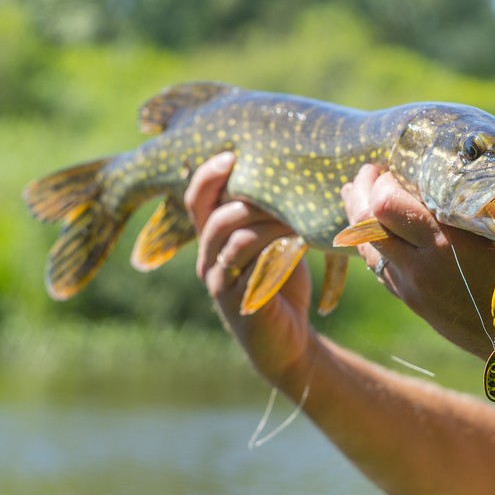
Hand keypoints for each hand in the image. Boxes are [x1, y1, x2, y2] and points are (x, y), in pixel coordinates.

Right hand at [184, 152, 316, 381]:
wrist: (287, 340)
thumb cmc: (283, 283)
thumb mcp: (275, 241)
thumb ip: (269, 213)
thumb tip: (291, 169)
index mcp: (212, 239)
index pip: (197, 200)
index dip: (208, 176)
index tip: (232, 154)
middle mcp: (207, 259)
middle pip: (214, 217)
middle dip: (247, 196)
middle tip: (280, 184)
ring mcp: (219, 283)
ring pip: (231, 239)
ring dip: (265, 220)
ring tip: (295, 212)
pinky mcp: (238, 304)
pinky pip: (250, 268)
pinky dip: (274, 249)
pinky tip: (297, 240)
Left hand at [341, 164, 494, 357]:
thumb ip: (461, 208)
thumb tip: (434, 177)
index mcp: (445, 242)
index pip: (386, 203)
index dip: (382, 181)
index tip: (392, 167)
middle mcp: (420, 266)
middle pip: (365, 223)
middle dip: (361, 193)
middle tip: (367, 173)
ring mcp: (411, 288)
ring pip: (367, 247)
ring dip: (359, 218)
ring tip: (356, 195)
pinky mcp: (411, 302)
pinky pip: (379, 267)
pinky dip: (374, 243)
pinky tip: (377, 229)